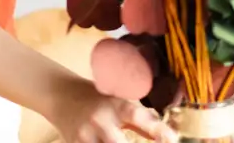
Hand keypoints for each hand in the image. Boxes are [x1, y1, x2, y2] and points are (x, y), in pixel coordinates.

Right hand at [50, 79, 177, 142]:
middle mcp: (100, 120)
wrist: (62, 95)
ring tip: (123, 141)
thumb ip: (141, 121)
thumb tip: (168, 136)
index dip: (156, 129)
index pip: (137, 116)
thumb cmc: (97, 99)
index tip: (172, 138)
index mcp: (114, 105)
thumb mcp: (118, 102)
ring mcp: (85, 136)